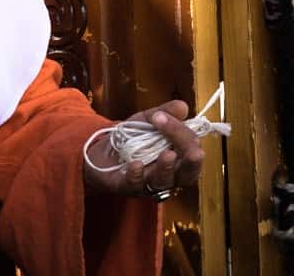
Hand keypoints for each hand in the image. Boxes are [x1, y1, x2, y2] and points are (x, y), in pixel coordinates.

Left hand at [83, 100, 204, 197]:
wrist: (100, 152)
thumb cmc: (131, 138)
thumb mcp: (148, 120)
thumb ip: (165, 113)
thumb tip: (183, 106)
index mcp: (178, 158)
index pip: (191, 149)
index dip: (183, 134)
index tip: (162, 116)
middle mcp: (168, 175)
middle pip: (186, 173)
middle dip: (191, 162)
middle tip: (193, 151)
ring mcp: (149, 184)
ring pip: (164, 181)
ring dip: (166, 168)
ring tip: (167, 154)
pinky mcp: (127, 187)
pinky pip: (135, 184)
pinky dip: (137, 174)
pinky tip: (136, 164)